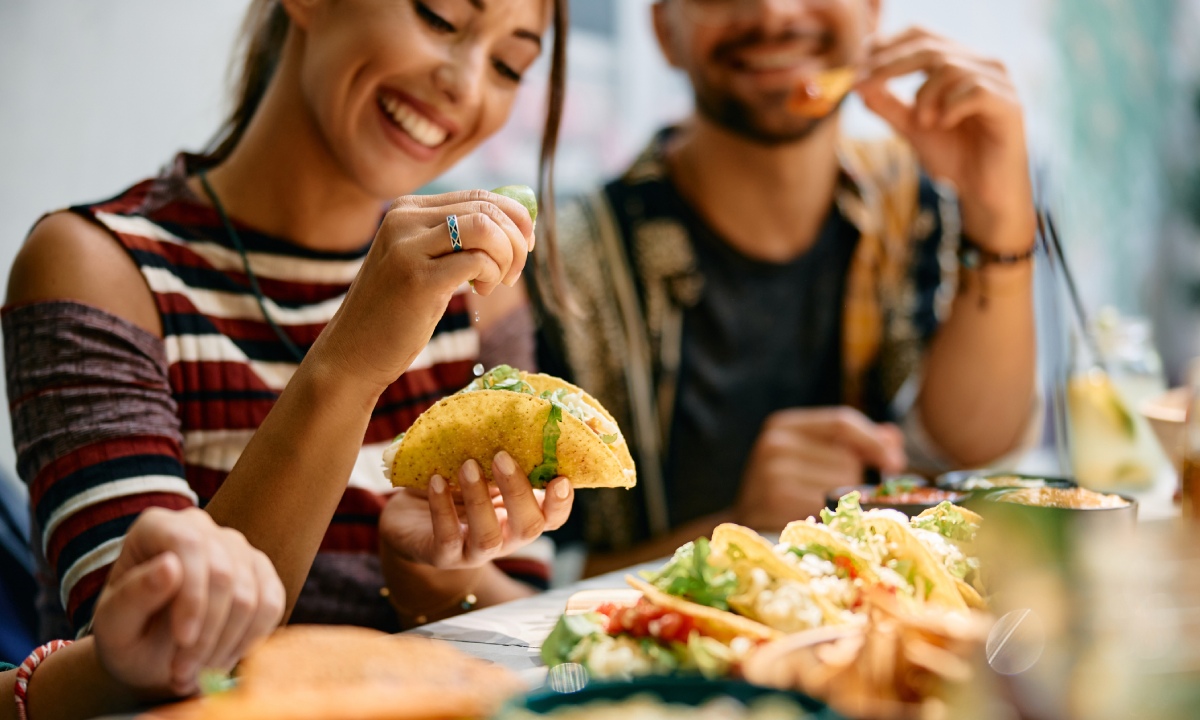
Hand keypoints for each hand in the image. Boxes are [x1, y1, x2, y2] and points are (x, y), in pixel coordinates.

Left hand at [91, 507, 284, 697]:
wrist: (152, 653)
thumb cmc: (128, 635)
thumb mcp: (113, 626)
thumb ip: (133, 596)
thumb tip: (169, 566)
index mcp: (157, 527)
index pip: (189, 545)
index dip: (192, 594)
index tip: (182, 640)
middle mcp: (200, 526)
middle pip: (224, 574)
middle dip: (207, 633)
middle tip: (182, 673)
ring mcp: (236, 547)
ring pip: (250, 596)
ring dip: (224, 645)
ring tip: (194, 673)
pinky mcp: (261, 572)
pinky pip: (271, 605)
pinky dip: (248, 642)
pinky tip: (220, 660)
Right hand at [313, 190, 534, 394]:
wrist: (354, 351)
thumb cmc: (398, 310)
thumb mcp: (425, 262)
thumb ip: (457, 239)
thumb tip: (518, 222)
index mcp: (407, 210)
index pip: (478, 195)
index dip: (514, 217)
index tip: (525, 246)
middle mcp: (404, 219)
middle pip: (486, 208)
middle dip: (516, 240)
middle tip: (513, 273)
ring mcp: (408, 247)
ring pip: (485, 227)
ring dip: (506, 256)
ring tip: (496, 283)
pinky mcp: (417, 279)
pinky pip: (477, 260)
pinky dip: (492, 275)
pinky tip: (481, 291)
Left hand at [380, 451, 572, 569]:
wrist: (411, 517)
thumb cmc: (453, 485)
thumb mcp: (479, 468)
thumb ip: (497, 452)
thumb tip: (508, 407)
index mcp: (519, 515)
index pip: (552, 518)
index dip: (561, 503)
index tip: (561, 478)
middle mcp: (505, 538)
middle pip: (528, 527)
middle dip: (518, 491)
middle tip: (501, 456)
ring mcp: (474, 552)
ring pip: (488, 538)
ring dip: (479, 499)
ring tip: (467, 465)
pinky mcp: (442, 556)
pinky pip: (447, 538)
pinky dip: (442, 507)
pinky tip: (435, 480)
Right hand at [735, 407, 905, 530]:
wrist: (745, 525)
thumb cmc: (785, 490)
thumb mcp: (814, 458)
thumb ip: (853, 444)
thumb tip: (893, 438)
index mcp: (784, 426)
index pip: (841, 422)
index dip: (874, 441)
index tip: (897, 463)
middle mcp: (775, 443)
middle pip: (847, 457)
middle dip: (856, 479)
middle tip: (845, 498)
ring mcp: (772, 472)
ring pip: (842, 483)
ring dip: (845, 501)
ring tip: (823, 510)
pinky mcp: (776, 501)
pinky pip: (829, 506)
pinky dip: (833, 517)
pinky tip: (817, 520)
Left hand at [857, 27, 1035, 253]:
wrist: (983, 192)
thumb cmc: (953, 156)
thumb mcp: (911, 127)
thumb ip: (887, 105)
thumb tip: (857, 83)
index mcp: (960, 63)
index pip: (922, 36)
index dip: (889, 44)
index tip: (860, 62)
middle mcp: (982, 65)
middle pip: (931, 48)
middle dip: (891, 65)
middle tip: (867, 84)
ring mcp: (999, 82)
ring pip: (950, 68)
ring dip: (924, 96)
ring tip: (922, 122)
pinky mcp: (1010, 104)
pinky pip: (974, 90)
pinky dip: (950, 106)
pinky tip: (944, 124)